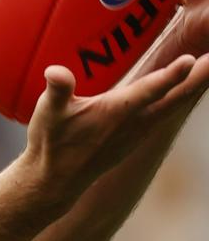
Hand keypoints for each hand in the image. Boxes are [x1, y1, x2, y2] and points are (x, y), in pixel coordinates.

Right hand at [24, 54, 208, 201]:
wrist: (55, 181)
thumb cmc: (51, 144)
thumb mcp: (48, 113)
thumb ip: (58, 89)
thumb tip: (55, 72)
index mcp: (116, 114)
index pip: (149, 91)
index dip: (171, 75)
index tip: (191, 59)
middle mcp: (134, 124)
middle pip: (176, 98)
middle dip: (199, 77)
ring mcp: (138, 132)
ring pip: (173, 106)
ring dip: (193, 86)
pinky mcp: (136, 137)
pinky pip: (165, 112)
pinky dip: (178, 97)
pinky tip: (181, 89)